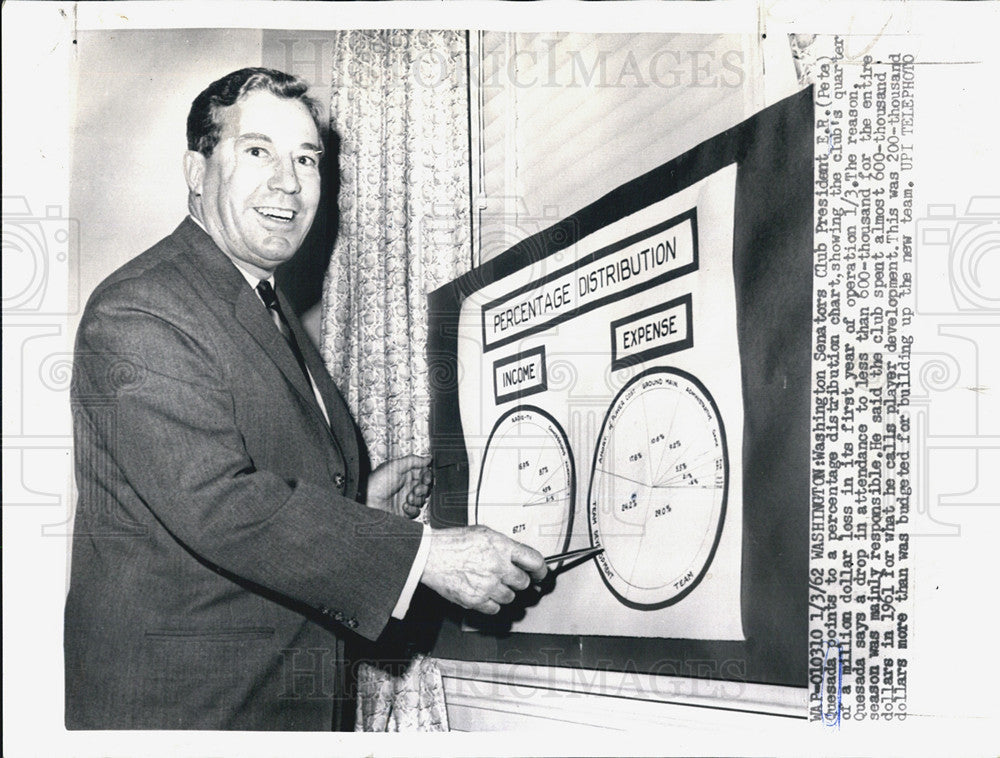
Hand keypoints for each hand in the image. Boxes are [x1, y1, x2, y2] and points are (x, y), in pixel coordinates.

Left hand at [366, 454, 432, 518]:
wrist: (366, 501)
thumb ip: (413, 460)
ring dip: (417, 498)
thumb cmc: (375, 483)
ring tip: (408, 497)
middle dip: (423, 488)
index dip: (427, 475)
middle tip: (416, 489)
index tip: (425, 477)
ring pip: (422, 499)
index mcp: (405, 474)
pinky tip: (404, 505)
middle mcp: (407, 486)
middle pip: (425, 487)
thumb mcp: (394, 466)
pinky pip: (416, 511)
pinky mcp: (405, 511)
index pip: (423, 474)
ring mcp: (406, 499)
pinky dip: (412, 509)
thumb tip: (427, 458)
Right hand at [420, 525, 547, 613]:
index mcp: (502, 547)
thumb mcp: (483, 533)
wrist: (430, 555)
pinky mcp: (476, 600)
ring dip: (503, 593)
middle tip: (510, 578)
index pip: (534, 561)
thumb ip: (504, 545)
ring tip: (490, 583)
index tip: (540, 575)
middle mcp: (498, 566)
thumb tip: (518, 556)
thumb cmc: (452, 543)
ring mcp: (488, 585)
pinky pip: (495, 609)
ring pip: (510, 598)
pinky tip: (483, 593)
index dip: (541, 570)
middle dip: (518, 581)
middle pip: (523, 583)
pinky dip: (491, 604)